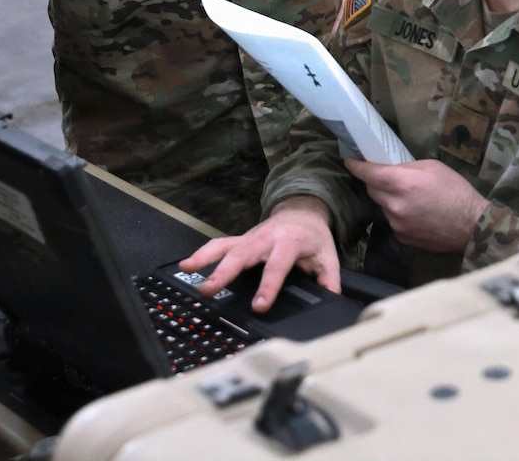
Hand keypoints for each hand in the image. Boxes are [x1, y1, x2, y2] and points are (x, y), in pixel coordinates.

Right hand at [179, 197, 339, 312]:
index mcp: (289, 243)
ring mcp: (250, 237)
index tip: (259, 305)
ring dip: (205, 257)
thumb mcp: (328, 257)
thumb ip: (329, 281)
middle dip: (225, 272)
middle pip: (243, 254)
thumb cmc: (314, 237)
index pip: (277, 266)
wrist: (303, 211)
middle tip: (209, 290)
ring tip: (187, 270)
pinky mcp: (241, 240)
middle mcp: (266, 238)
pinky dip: (202, 253)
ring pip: (225, 245)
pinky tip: (187, 265)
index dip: (268, 286)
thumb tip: (331, 302)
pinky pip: (219, 245)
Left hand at [344, 158, 486, 253]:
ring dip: (389, 199)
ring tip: (410, 198)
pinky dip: (398, 215)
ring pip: (383, 206)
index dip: (356, 166)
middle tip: (386, 176)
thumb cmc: (456, 191)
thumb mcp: (432, 167)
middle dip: (375, 182)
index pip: (368, 174)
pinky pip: (393, 221)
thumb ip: (407, 168)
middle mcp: (394, 205)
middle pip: (372, 190)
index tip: (349, 161)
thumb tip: (390, 169)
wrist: (472, 226)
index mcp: (402, 184)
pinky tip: (416, 213)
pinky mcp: (402, 238)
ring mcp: (397, 224)